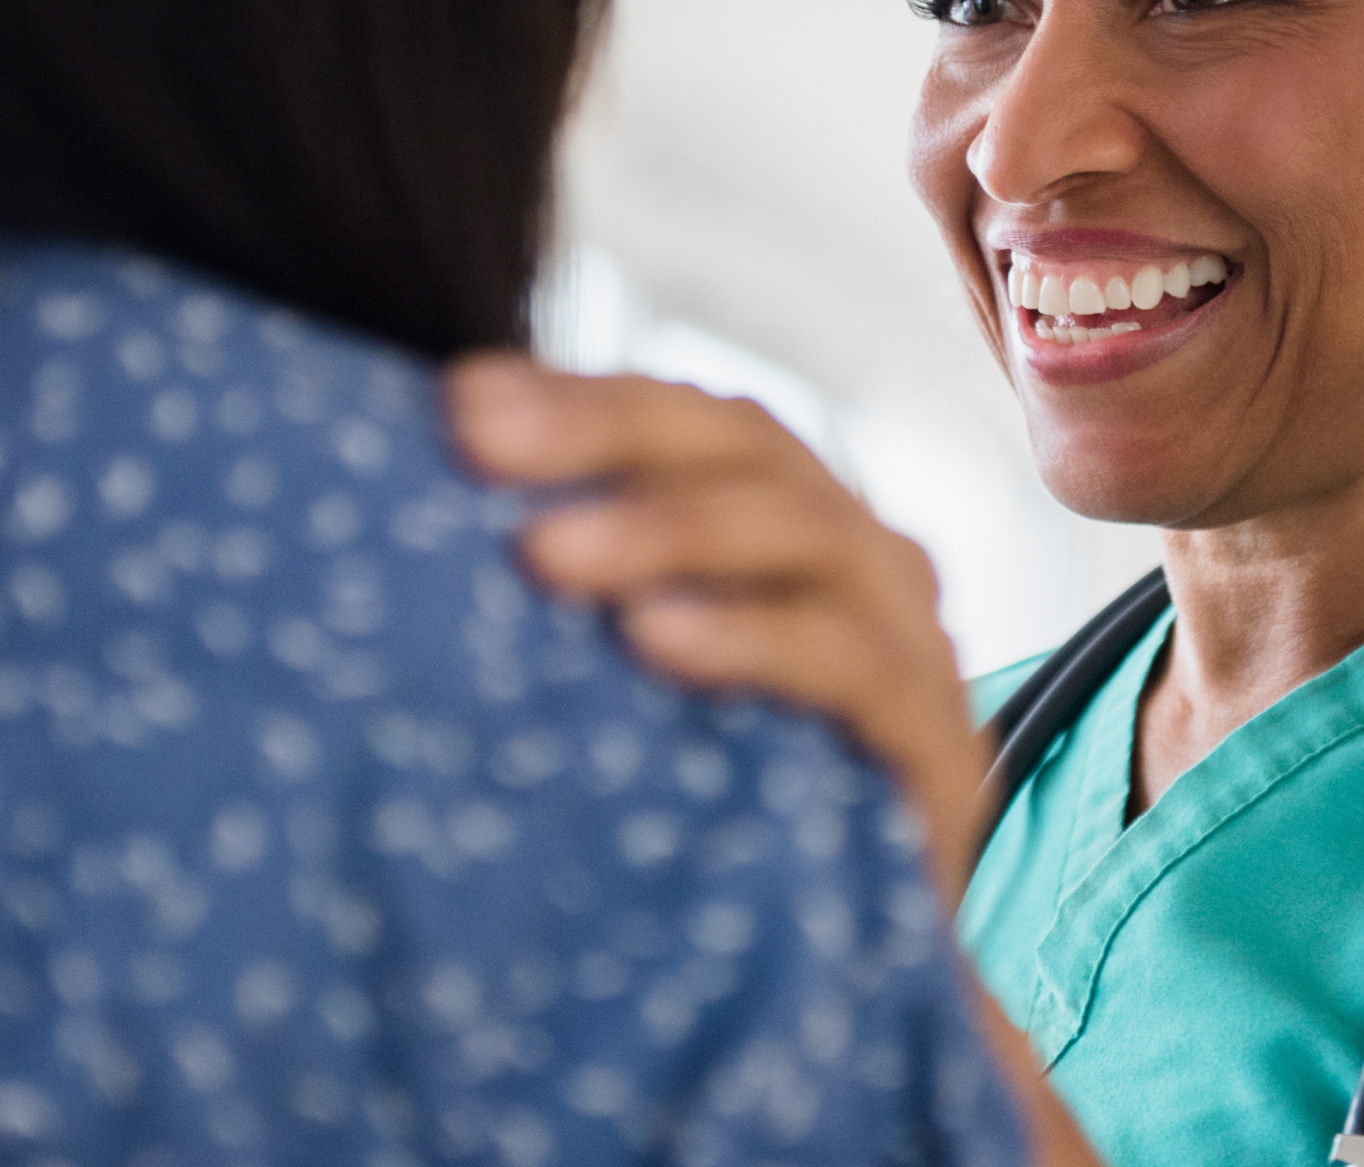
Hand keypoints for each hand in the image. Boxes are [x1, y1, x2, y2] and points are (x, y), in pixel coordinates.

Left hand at [447, 354, 994, 903]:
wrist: (868, 966)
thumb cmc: (741, 810)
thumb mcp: (653, 685)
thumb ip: (585, 598)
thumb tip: (427, 517)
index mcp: (792, 522)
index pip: (693, 420)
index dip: (583, 397)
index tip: (459, 400)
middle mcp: (861, 559)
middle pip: (746, 447)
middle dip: (607, 433)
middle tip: (480, 441)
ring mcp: (911, 644)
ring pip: (801, 533)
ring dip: (665, 528)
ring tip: (543, 552)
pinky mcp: (936, 746)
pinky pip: (847, 663)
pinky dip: (749, 637)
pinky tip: (653, 638)